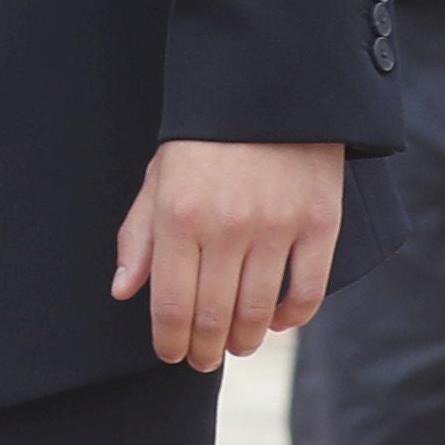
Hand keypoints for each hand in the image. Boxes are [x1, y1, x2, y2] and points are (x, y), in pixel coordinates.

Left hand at [109, 138, 344, 371]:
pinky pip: (307, 293)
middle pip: (214, 318)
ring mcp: (277, 226)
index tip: (172, 354)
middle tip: (203, 360)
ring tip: (238, 345)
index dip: (170, 342)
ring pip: (259, 314)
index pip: (172, 306)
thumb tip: (124, 291)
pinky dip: (291, 319)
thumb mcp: (159, 176)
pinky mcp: (319, 224)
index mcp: (180, 215)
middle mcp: (227, 226)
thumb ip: (139, 236)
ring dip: (245, 341)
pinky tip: (278, 322)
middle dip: (204, 351)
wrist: (269, 85)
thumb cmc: (205, 138)